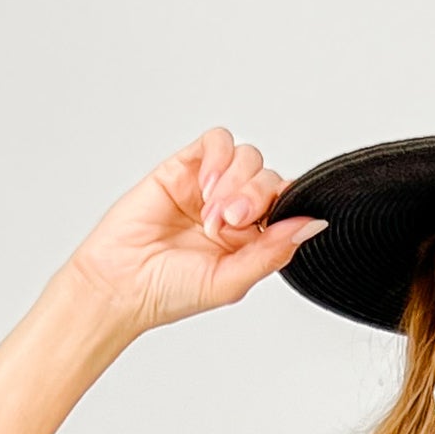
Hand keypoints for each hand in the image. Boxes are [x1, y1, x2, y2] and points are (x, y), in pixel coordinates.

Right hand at [63, 125, 325, 339]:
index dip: (285, 207)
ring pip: (249, 158)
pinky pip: (217, 142)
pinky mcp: (184, 167)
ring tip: (211, 215)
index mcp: (253, 240)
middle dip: (256, 198)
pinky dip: (218, 159)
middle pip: (270, 179)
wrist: (121, 283)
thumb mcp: (232, 281)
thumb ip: (273, 252)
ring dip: (236, 183)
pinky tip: (205, 187)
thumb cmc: (170, 291)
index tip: (270, 224)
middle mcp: (235, 211)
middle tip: (230, 223)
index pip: (287, 206)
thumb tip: (313, 225)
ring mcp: (210, 187)